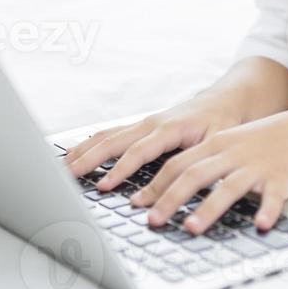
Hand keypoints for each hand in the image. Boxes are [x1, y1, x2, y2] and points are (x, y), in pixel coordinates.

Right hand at [64, 90, 247, 190]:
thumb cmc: (225, 122)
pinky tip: (73, 154)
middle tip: (66, 178)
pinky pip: (110, 134)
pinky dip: (89, 143)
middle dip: (89, 160)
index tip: (103, 187)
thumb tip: (189, 190)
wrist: (227, 99)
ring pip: (106, 136)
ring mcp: (143, 123)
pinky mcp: (140, 126)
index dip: (121, 170)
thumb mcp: (221, 142)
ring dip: (83, 151)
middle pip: (113, 141)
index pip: (140, 152)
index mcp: (170, 127)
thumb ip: (204, 163)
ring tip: (61, 168)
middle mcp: (152, 123)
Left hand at [132, 105, 287, 234]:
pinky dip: (267, 211)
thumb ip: (201, 161)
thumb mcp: (229, 143)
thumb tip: (167, 186)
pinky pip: (274, 196)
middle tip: (152, 221)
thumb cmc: (263, 141)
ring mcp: (257, 165)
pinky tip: (262, 225)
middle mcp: (232, 153)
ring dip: (209, 209)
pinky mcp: (282, 177)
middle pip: (194, 174)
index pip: (177, 164)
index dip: (154, 185)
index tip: (135, 204)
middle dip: (169, 199)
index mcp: (216, 145)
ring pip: (228, 187)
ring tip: (192, 228)